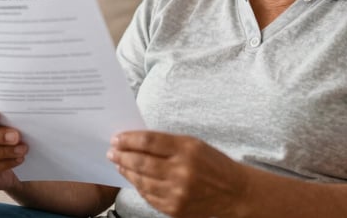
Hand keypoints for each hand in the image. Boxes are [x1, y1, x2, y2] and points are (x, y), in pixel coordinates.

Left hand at [107, 131, 249, 217]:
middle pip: (141, 161)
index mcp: (187, 149)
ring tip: (119, 164)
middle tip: (112, 151)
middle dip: (122, 155)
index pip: (148, 141)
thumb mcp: (194, 145)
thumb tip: (137, 142)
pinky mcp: (175, 208)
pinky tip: (134, 179)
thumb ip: (167, 143)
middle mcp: (181, 171)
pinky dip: (139, 186)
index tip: (117, 138)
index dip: (128, 139)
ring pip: (141, 180)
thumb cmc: (214, 164)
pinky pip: (149, 196)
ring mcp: (177, 192)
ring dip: (126, 171)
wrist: (235, 193)